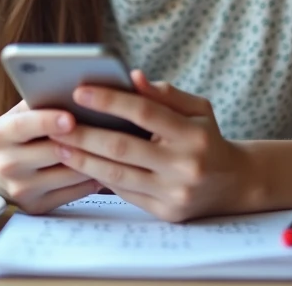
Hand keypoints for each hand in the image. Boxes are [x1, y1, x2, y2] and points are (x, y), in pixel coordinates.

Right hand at [0, 100, 100, 213]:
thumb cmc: (13, 131)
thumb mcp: (18, 112)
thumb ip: (41, 102)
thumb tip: (78, 92)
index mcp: (1, 135)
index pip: (24, 126)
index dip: (47, 121)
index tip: (71, 117)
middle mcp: (8, 164)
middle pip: (53, 152)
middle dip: (82, 141)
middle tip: (109, 130)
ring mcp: (21, 189)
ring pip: (69, 175)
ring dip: (94, 160)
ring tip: (115, 146)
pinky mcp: (35, 206)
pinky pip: (74, 193)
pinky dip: (92, 179)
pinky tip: (105, 166)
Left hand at [50, 71, 255, 221]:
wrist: (235, 184)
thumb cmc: (208, 138)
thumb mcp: (198, 109)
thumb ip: (166, 94)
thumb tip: (133, 77)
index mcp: (194, 134)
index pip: (146, 112)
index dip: (111, 100)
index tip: (80, 91)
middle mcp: (185, 166)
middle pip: (124, 148)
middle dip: (85, 134)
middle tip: (56, 123)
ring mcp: (174, 194)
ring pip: (118, 175)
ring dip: (83, 160)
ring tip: (58, 145)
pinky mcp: (165, 213)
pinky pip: (124, 193)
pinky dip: (99, 178)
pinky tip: (80, 164)